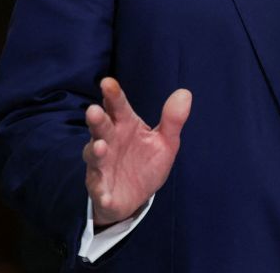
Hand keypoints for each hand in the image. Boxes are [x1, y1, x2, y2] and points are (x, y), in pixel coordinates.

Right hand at [83, 77, 191, 225]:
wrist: (135, 197)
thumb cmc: (146, 162)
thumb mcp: (165, 141)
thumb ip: (173, 119)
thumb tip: (185, 93)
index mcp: (124, 126)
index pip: (118, 107)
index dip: (113, 95)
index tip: (108, 83)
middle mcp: (109, 142)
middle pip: (101, 128)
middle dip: (97, 119)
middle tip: (94, 109)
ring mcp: (102, 166)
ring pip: (94, 156)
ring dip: (96, 151)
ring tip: (101, 147)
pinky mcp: (101, 190)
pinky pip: (99, 191)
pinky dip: (100, 193)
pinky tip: (104, 195)